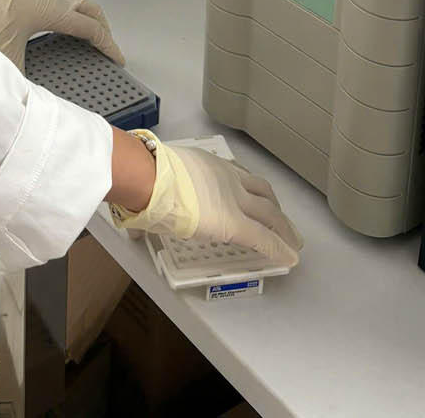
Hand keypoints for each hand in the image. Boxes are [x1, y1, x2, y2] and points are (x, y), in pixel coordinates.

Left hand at [0, 0, 123, 71]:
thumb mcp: (7, 46)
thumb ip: (17, 69)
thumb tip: (20, 88)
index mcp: (60, 13)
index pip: (94, 31)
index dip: (108, 45)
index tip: (117, 57)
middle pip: (94, 11)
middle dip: (104, 28)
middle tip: (106, 43)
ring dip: (91, 12)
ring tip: (90, 25)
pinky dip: (73, 3)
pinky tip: (61, 11)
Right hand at [114, 139, 302, 267]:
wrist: (153, 178)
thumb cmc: (147, 177)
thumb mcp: (157, 179)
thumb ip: (152, 202)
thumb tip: (132, 231)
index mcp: (209, 166)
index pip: (239, 176)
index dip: (252, 189)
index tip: (259, 198)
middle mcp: (228, 179)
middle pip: (262, 193)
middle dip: (275, 208)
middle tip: (283, 222)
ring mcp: (235, 200)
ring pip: (270, 214)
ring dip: (283, 227)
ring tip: (292, 240)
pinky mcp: (237, 224)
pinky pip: (264, 238)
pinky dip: (279, 248)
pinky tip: (288, 257)